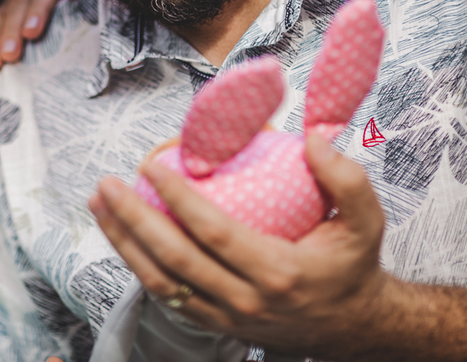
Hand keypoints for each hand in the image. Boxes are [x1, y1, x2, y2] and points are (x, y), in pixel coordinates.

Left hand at [88, 133, 394, 356]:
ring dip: (123, 243)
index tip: (152, 166)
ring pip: (162, 283)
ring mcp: (228, 318)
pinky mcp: (217, 325)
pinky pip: (168, 297)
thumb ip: (347, 179)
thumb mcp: (366, 223)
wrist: (354, 327)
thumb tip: (311, 138)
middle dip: (133, 220)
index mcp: (279, 273)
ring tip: (99, 205)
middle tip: (107, 185)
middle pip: (175, 260)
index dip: (178, 199)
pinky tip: (120, 234)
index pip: (214, 232)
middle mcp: (248, 301)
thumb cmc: (352, 265)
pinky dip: (138, 265)